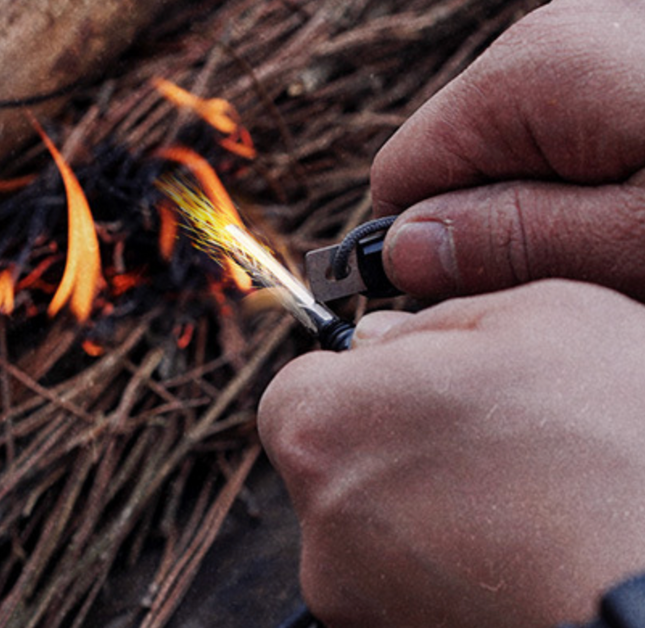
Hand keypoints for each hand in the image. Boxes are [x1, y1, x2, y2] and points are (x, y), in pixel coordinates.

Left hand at [259, 280, 644, 627]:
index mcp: (325, 424)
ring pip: (374, 524)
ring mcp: (358, 597)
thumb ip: (434, 316)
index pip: (301, 385)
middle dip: (394, 437)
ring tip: (520, 494)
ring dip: (427, 502)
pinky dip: (448, 561)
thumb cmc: (615, 454)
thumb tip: (382, 334)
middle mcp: (321, 521)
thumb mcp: (538, 319)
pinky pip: (406, 581)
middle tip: (485, 433)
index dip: (360, 376)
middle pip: (335, 458)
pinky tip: (520, 545)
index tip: (413, 378)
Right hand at [372, 0, 644, 299]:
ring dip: (552, 201)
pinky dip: (592, 166)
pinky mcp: (630, 41)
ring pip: (510, 144)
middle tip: (590, 266)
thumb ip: (508, 242)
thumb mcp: (636, 242)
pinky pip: (564, 119)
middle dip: (503, 224)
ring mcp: (599, 26)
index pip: (403, 173)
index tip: (478, 295)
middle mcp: (557, 25)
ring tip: (633, 228)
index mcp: (535, 67)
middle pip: (458, 158)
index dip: (424, 247)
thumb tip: (399, 252)